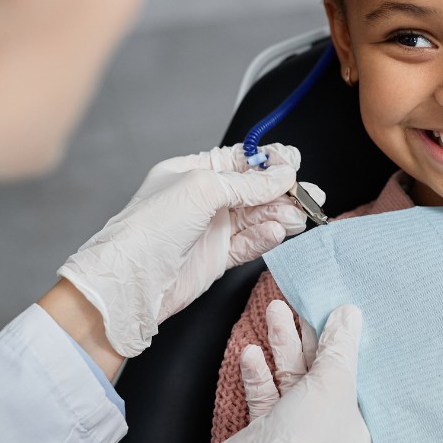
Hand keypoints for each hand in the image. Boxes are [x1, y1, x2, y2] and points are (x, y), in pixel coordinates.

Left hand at [55, 145, 325, 356]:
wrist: (133, 281)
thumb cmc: (150, 228)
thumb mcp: (203, 189)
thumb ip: (247, 183)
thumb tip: (282, 175)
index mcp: (193, 172)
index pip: (240, 161)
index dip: (269, 162)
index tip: (293, 164)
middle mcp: (203, 199)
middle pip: (254, 189)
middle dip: (283, 191)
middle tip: (309, 194)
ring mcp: (211, 229)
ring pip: (257, 217)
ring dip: (281, 215)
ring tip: (300, 216)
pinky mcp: (217, 256)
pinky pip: (250, 243)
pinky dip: (266, 238)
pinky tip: (278, 233)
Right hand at [185, 301, 370, 442]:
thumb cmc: (310, 434)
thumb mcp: (335, 381)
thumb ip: (340, 344)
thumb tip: (349, 313)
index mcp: (363, 423)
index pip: (361, 375)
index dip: (353, 344)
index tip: (345, 312)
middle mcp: (332, 426)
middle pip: (324, 371)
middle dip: (311, 336)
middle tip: (301, 301)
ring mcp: (297, 428)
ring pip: (292, 377)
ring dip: (283, 344)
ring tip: (276, 309)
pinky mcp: (267, 430)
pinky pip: (266, 393)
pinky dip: (260, 372)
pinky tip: (252, 351)